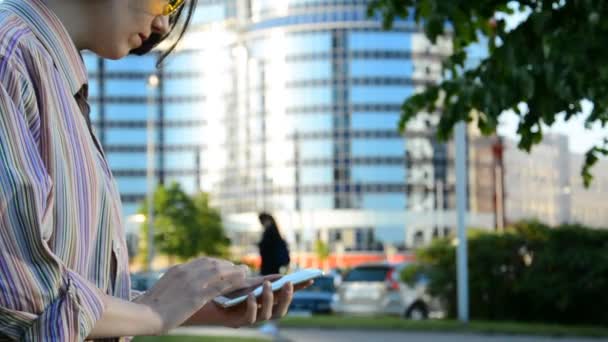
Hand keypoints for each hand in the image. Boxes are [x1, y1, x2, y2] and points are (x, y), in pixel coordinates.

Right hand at [133, 257, 248, 334]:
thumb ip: (172, 284)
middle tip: (237, 267)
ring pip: (219, 272)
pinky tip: (241, 282)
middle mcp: (186, 272)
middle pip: (213, 263)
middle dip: (227, 265)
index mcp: (177, 270)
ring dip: (234, 271)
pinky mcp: (197, 296)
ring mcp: (192, 283)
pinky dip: (232, 282)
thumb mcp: (161, 289)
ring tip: (245, 272)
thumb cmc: (148, 307)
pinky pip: (220, 286)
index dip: (215, 263)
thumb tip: (178, 287)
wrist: (143, 314)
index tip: (223, 265)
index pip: (201, 262)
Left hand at [184, 275, 313, 327]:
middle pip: (281, 306)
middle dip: (289, 296)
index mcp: (259, 295)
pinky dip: (252, 306)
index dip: (298, 286)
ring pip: (268, 314)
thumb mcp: (232, 280)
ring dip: (270, 299)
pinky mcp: (235, 322)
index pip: (283, 291)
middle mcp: (256, 308)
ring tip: (268, 286)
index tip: (313, 276)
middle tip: (291, 283)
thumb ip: (246, 279)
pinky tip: (250, 296)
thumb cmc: (209, 288)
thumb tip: (259, 274)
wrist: (188, 301)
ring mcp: (247, 316)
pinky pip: (249, 318)